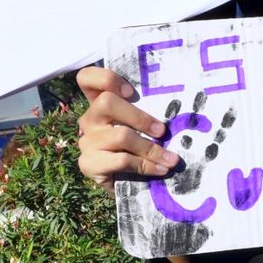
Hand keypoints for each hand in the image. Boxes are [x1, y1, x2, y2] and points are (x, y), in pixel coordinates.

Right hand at [75, 66, 179, 192]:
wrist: (126, 184)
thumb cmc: (138, 148)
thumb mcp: (141, 126)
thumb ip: (147, 112)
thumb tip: (177, 109)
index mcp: (100, 102)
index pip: (87, 78)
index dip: (107, 78)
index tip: (131, 91)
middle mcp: (89, 119)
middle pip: (107, 102)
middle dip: (140, 117)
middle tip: (162, 131)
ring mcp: (86, 141)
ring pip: (121, 135)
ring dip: (151, 148)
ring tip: (171, 159)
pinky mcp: (88, 164)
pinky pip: (122, 160)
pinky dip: (146, 165)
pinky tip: (160, 169)